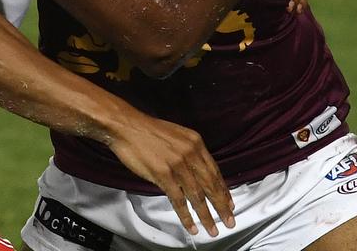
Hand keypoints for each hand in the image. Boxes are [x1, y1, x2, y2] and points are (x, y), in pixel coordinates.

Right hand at [106, 112, 235, 236]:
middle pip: (210, 185)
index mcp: (195, 142)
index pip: (214, 170)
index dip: (223, 189)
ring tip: (212, 229)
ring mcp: (178, 165)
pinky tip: (191, 226)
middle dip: (221, 206)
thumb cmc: (149, 131)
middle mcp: (190, 153)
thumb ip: (190, 152)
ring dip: (206, 216)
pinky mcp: (163, 175)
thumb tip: (197, 173)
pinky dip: (186, 216)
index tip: (229, 203)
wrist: (127, 127)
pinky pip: (178, 200)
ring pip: (197, 196)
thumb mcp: (177, 136)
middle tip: (229, 221)